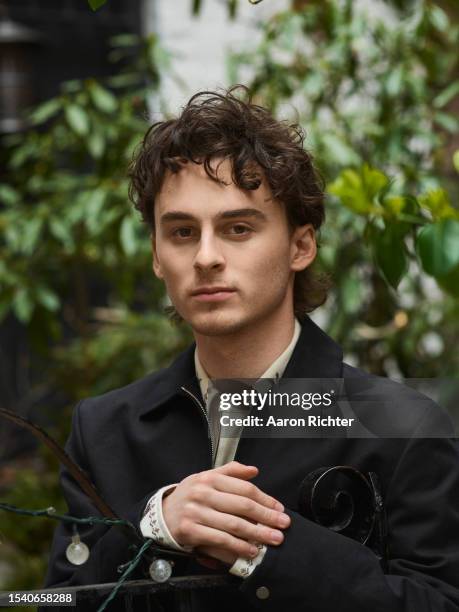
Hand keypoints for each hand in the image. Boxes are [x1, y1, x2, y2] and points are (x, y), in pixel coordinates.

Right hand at [162, 461, 289, 561]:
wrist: (162, 514)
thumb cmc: (190, 495)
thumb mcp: (206, 477)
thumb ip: (231, 471)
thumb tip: (254, 470)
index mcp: (210, 478)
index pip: (244, 488)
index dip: (265, 499)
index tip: (279, 509)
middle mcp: (203, 493)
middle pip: (242, 506)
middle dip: (266, 517)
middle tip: (283, 525)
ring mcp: (196, 512)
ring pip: (233, 524)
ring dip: (257, 533)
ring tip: (272, 539)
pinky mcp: (190, 531)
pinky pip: (220, 540)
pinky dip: (238, 546)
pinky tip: (251, 550)